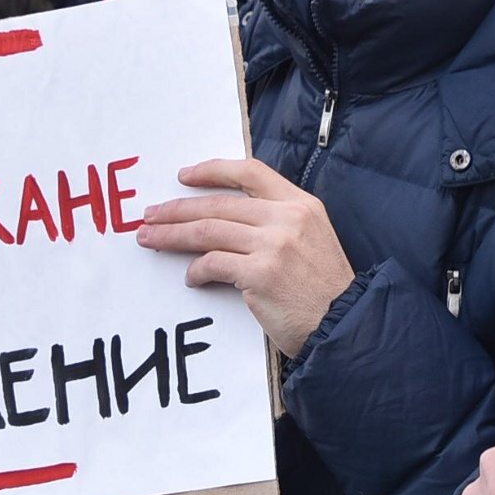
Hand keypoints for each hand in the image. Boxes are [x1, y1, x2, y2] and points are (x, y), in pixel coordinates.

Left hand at [134, 159, 355, 358]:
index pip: (250, 172)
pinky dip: (196, 271)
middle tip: (150, 215)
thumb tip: (225, 219)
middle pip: (219, 204)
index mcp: (300, 204)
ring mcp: (273, 245)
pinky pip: (213, 265)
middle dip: (177, 209)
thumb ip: (277, 222)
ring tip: (150, 239)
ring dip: (172, 236)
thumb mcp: (312, 238)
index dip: (212, 170)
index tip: (184, 175)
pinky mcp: (259, 274)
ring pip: (207, 232)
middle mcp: (287, 218)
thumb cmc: (324, 289)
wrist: (344, 324)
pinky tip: (191, 278)